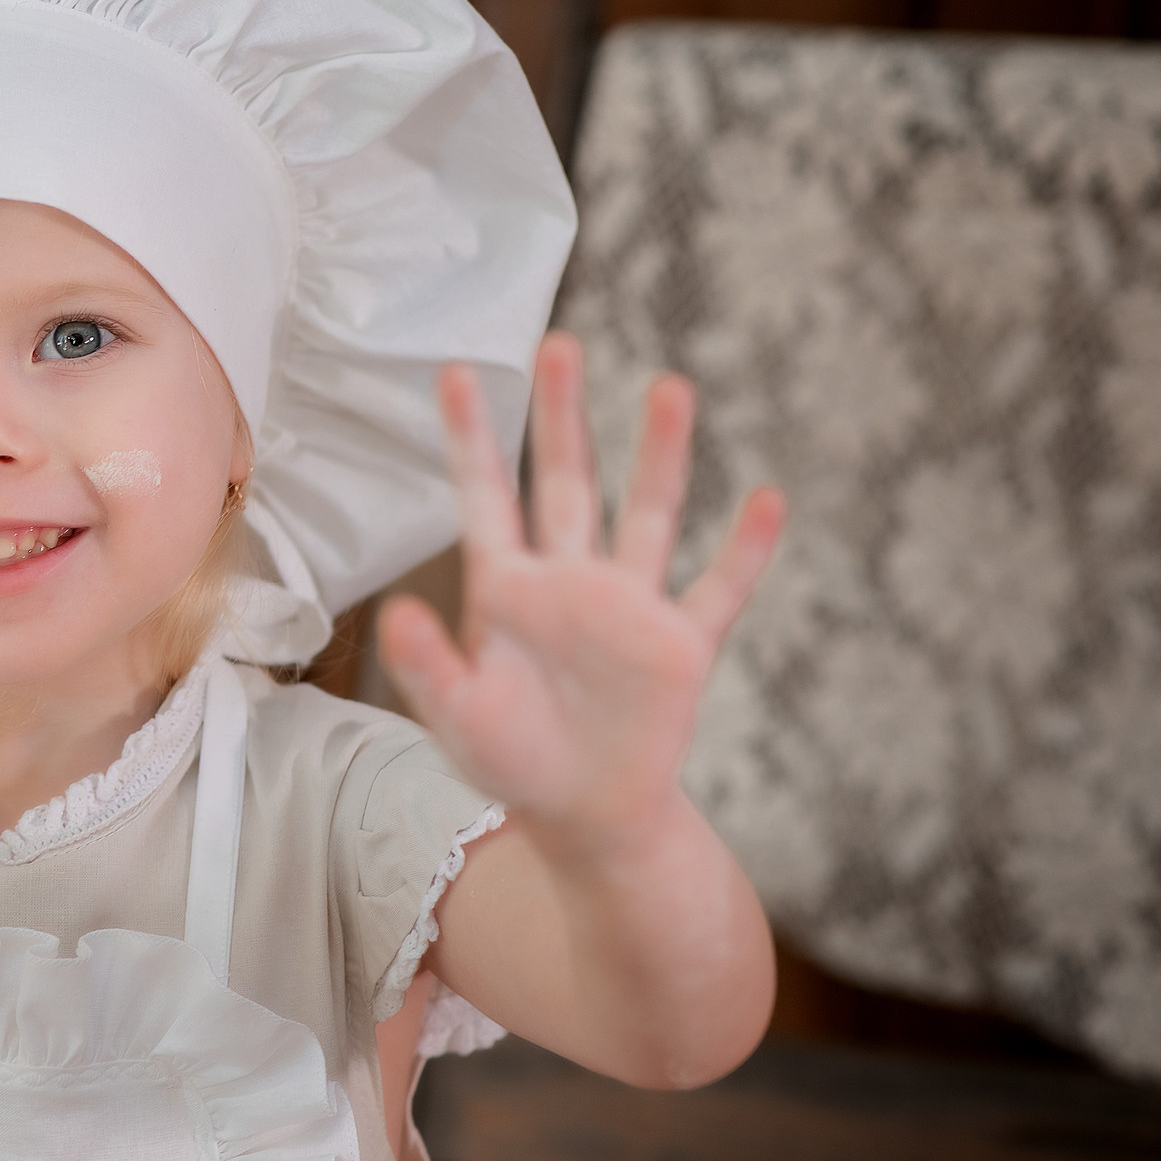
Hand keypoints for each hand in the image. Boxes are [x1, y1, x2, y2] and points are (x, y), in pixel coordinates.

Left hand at [379, 333, 783, 858]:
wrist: (587, 816)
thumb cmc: (512, 762)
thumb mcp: (458, 718)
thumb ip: (429, 667)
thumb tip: (392, 617)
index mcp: (507, 590)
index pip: (485, 498)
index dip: (472, 439)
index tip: (455, 373)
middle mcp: (569, 581)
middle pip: (566, 482)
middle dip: (563, 416)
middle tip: (560, 344)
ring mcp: (629, 608)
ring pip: (646, 514)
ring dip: (660, 454)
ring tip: (670, 386)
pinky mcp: (681, 646)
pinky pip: (717, 588)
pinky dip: (744, 549)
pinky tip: (767, 498)